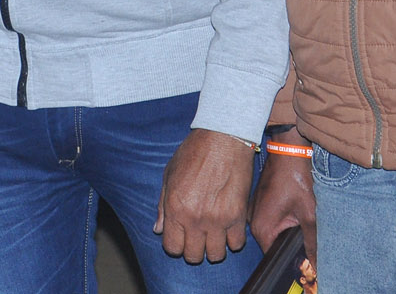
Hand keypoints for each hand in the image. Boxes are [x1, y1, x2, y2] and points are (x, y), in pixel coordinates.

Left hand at [154, 128, 253, 264]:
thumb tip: (158, 229)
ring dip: (213, 248)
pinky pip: (236, 244)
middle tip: (197, 237)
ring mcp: (218, 219)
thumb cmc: (194, 152)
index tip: (180, 237)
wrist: (223, 138)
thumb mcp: (169, 175)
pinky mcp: (237, 216)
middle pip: (193, 256)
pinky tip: (228, 229)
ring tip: (213, 235)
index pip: (172, 247)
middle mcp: (195, 218)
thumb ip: (162, 205)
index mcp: (175, 208)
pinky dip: (233, 240)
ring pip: (216, 255)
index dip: (175, 245)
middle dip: (193, 250)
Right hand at [249, 134, 316, 259]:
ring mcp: (253, 212)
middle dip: (288, 248)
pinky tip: (293, 214)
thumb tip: (316, 265)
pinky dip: (280, 222)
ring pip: (270, 233)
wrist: (287, 152)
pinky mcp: (257, 204)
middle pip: (271, 246)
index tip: (304, 265)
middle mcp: (253, 222)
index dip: (289, 262)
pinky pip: (268, 221)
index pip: (273, 257)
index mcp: (262, 228)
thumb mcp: (308, 213)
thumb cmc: (296, 179)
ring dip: (285, 234)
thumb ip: (311, 241)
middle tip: (307, 246)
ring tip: (301, 226)